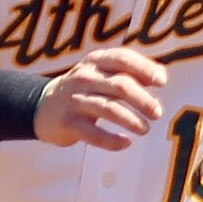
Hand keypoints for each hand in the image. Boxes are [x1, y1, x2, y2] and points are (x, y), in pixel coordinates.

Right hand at [34, 48, 167, 151]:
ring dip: (131, 120)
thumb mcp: (100, 72)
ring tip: (145, 129)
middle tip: (157, 112)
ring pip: (109, 109)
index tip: (161, 81)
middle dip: (143, 100)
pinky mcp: (68, 123)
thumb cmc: (83, 89)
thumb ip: (128, 71)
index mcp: (95, 62)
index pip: (123, 59)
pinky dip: (112, 141)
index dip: (145, 69)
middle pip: (120, 86)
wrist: (41, 106)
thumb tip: (160, 76)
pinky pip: (94, 134)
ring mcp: (75, 100)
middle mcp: (84, 78)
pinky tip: (126, 143)